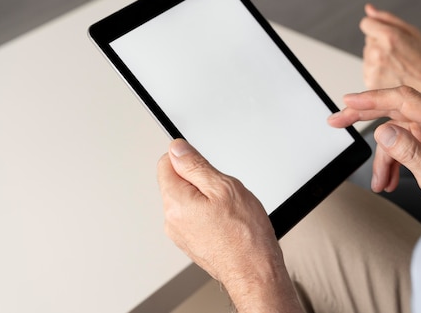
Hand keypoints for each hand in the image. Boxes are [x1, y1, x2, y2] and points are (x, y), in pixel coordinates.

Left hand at [157, 139, 301, 311]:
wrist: (254, 272)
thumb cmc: (245, 236)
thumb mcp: (224, 187)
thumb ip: (195, 165)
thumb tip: (177, 149)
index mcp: (175, 202)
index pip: (165, 163)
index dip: (188, 158)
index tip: (206, 166)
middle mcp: (171, 219)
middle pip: (177, 182)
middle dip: (200, 180)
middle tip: (224, 192)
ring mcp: (180, 233)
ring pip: (188, 199)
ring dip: (206, 197)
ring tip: (228, 210)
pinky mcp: (191, 242)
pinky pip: (195, 217)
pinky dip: (209, 214)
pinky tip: (227, 222)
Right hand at [328, 87, 420, 209]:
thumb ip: (409, 152)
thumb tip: (383, 131)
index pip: (402, 99)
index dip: (373, 98)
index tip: (349, 102)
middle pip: (391, 106)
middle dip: (362, 116)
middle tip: (337, 120)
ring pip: (391, 129)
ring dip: (382, 158)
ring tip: (379, 181)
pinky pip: (398, 141)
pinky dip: (390, 160)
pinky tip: (387, 179)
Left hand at [361, 4, 420, 97]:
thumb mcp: (412, 32)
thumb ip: (387, 19)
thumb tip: (369, 9)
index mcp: (389, 37)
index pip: (366, 24)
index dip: (378, 28)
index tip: (389, 36)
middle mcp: (377, 53)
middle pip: (368, 40)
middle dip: (380, 43)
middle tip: (399, 54)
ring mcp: (372, 69)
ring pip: (367, 55)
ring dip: (378, 58)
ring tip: (397, 65)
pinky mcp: (370, 82)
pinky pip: (368, 69)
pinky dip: (377, 71)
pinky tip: (393, 74)